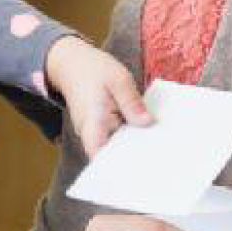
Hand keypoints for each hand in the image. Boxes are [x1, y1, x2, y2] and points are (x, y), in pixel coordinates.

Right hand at [44, 36, 151, 156]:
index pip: (100, 155)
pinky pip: (115, 139)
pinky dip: (129, 136)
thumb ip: (132, 102)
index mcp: (93, 122)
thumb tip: (147, 123)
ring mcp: (94, 134)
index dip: (118, 165)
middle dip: (133, 157)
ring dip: (133, 146)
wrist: (72, 65)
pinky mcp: (100, 130)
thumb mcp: (119, 79)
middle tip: (159, 154)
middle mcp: (90, 134)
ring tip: (157, 142)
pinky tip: (146, 131)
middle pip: (111, 156)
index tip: (140, 166)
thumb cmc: (94, 70)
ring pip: (115, 148)